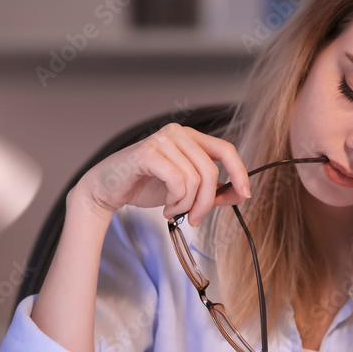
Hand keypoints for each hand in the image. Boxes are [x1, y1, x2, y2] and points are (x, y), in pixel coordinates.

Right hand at [70, 123, 250, 224]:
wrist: (108, 190)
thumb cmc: (145, 185)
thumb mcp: (186, 189)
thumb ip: (212, 190)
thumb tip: (239, 193)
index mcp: (190, 137)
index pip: (226, 150)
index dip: (239, 173)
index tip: (244, 195)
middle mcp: (178, 133)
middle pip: (211, 171)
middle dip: (206, 202)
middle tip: (194, 218)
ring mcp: (162, 140)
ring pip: (194, 179)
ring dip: (186, 204)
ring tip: (174, 210)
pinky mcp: (148, 152)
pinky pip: (177, 181)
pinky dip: (175, 200)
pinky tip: (166, 207)